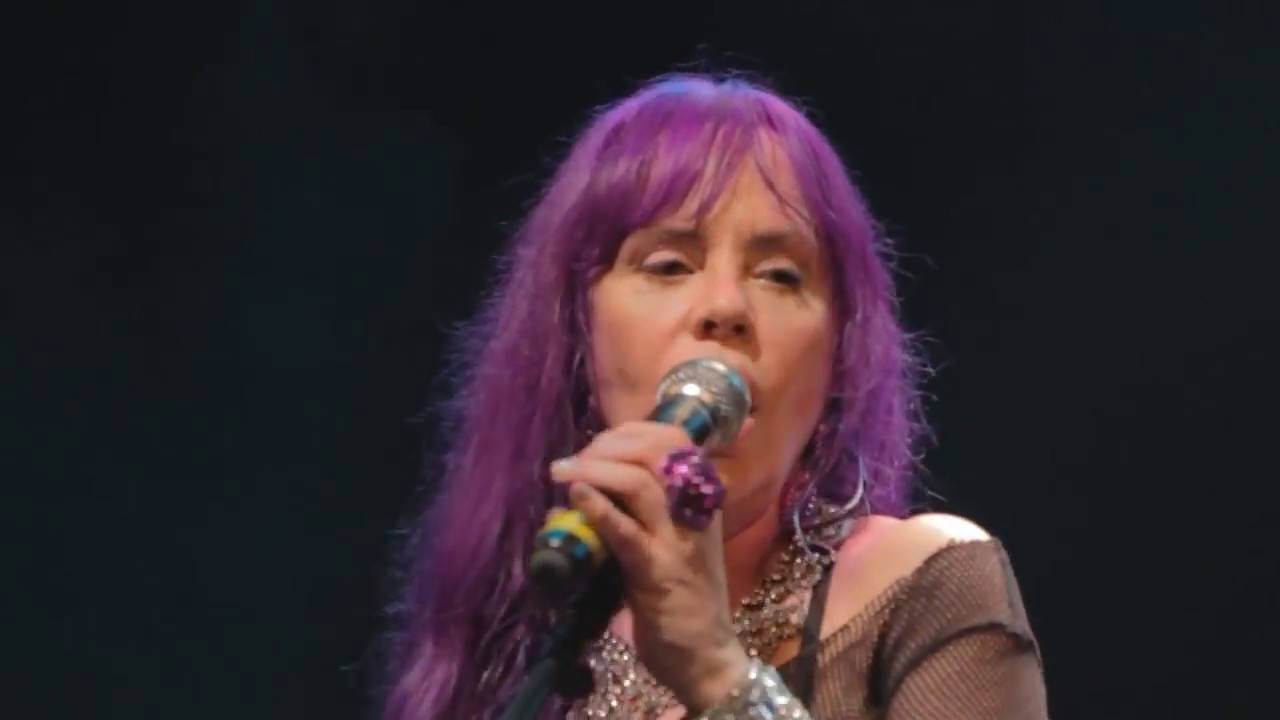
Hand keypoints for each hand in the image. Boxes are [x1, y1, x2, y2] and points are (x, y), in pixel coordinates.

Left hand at [549, 421, 749, 712]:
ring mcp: (677, 541)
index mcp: (700, 500)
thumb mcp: (668, 543)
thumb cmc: (683, 601)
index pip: (674, 439)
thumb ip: (636, 514)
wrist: (706, 657)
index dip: (631, 431)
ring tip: (561, 471)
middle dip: (609, 444)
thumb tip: (581, 491)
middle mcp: (693, 512)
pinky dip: (598, 509)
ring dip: (595, 468)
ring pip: (640, 484)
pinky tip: (575, 496)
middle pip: (657, 450)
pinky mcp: (658, 572)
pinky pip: (627, 532)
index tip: (598, 442)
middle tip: (575, 459)